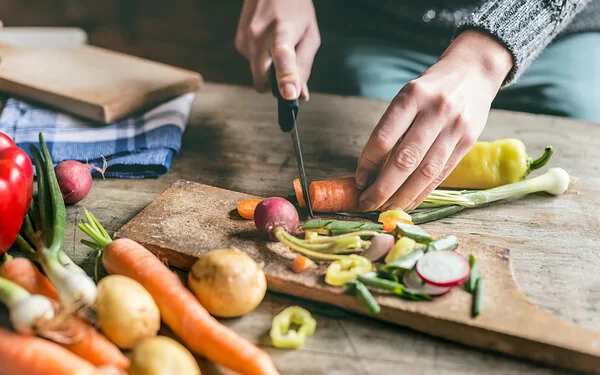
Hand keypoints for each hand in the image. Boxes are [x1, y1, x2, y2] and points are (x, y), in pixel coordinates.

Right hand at [235, 0, 319, 99]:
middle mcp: (259, 36)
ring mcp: (246, 39)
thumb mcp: (310, 36)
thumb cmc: (294, 9)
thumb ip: (304, 66)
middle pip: (262, 80)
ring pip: (257, 75)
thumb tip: (300, 95)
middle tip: (288, 75)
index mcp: (282, 31)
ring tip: (278, 46)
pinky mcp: (239, 43)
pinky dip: (262, 61)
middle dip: (274, 85)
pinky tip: (267, 43)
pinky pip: (252, 65)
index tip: (289, 94)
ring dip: (269, 69)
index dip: (286, 77)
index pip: (283, 56)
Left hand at [355, 31, 512, 211]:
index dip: (367, 164)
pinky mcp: (468, 141)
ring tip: (385, 208)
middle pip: (404, 159)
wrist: (474, 72)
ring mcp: (454, 127)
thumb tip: (370, 170)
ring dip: (402, 196)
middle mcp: (435, 111)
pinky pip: (441, 174)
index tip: (358, 180)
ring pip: (425, 172)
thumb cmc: (431, 88)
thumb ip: (392, 128)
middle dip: (382, 188)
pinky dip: (422, 192)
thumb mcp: (408, 96)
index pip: (383, 138)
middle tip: (367, 203)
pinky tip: (408, 202)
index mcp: (412, 96)